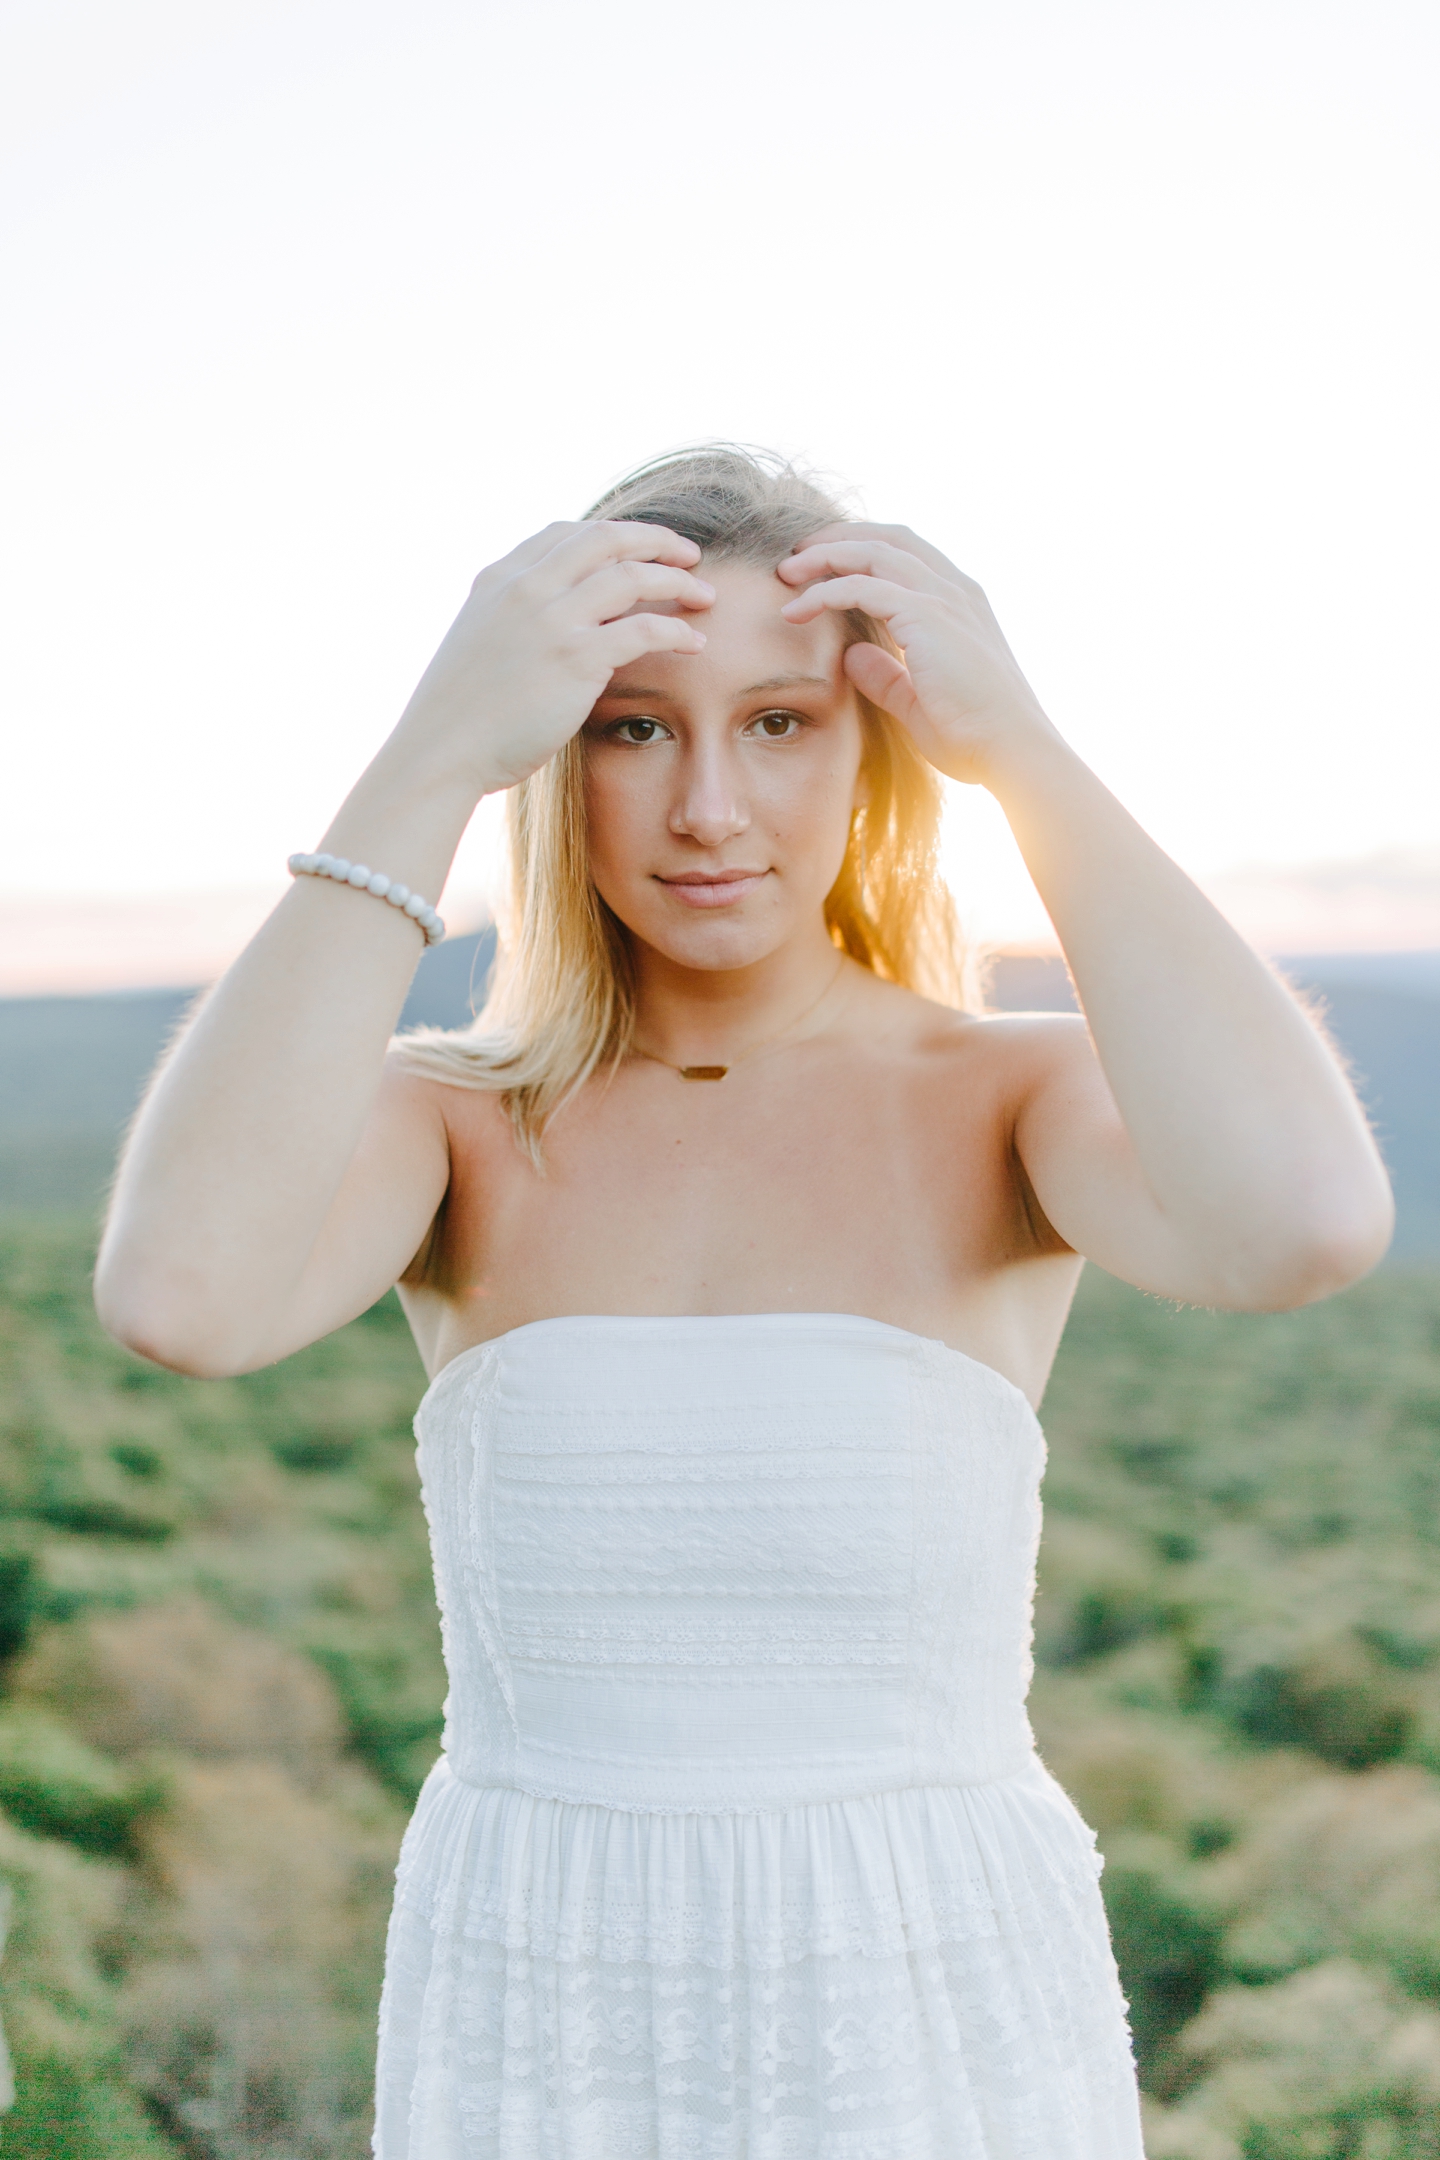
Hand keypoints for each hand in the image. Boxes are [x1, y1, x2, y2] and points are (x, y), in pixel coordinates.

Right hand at [397, 521, 714, 792]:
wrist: (440, 751)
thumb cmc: (456, 717)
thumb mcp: (474, 644)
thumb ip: (508, 623)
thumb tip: (539, 630)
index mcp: (499, 579)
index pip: (565, 535)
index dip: (611, 535)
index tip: (640, 548)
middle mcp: (526, 587)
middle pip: (606, 539)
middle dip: (655, 540)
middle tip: (688, 555)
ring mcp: (552, 619)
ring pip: (633, 576)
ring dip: (677, 581)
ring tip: (705, 595)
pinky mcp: (576, 658)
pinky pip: (644, 629)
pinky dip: (677, 631)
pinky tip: (694, 643)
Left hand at [776, 523, 1057, 786]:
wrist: (1011, 751)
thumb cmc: (974, 736)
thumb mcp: (917, 703)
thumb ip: (886, 677)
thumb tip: (850, 656)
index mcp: (960, 604)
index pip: (906, 554)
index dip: (862, 551)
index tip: (822, 566)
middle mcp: (955, 590)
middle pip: (887, 538)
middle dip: (839, 538)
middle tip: (797, 555)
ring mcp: (943, 597)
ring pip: (872, 552)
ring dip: (824, 556)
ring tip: (786, 572)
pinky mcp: (926, 615)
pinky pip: (862, 586)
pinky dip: (825, 591)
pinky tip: (796, 609)